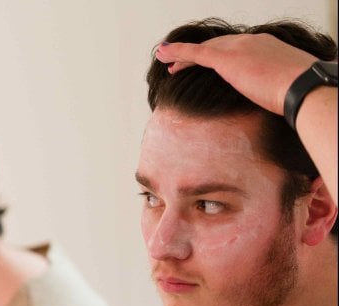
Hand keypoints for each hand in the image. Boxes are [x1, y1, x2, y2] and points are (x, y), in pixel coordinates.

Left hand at [155, 33, 316, 116]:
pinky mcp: (227, 58)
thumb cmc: (301, 93)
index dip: (217, 55)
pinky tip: (163, 53)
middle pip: (216, 46)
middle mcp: (251, 42)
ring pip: (203, 49)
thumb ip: (273, 90)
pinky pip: (195, 53)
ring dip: (181, 54)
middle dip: (196, 54)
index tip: (208, 62)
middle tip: (178, 64)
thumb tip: (272, 102)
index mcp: (266, 47)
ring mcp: (239, 48)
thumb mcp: (286, 88)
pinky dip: (177, 52)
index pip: (236, 48)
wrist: (303, 87)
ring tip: (164, 59)